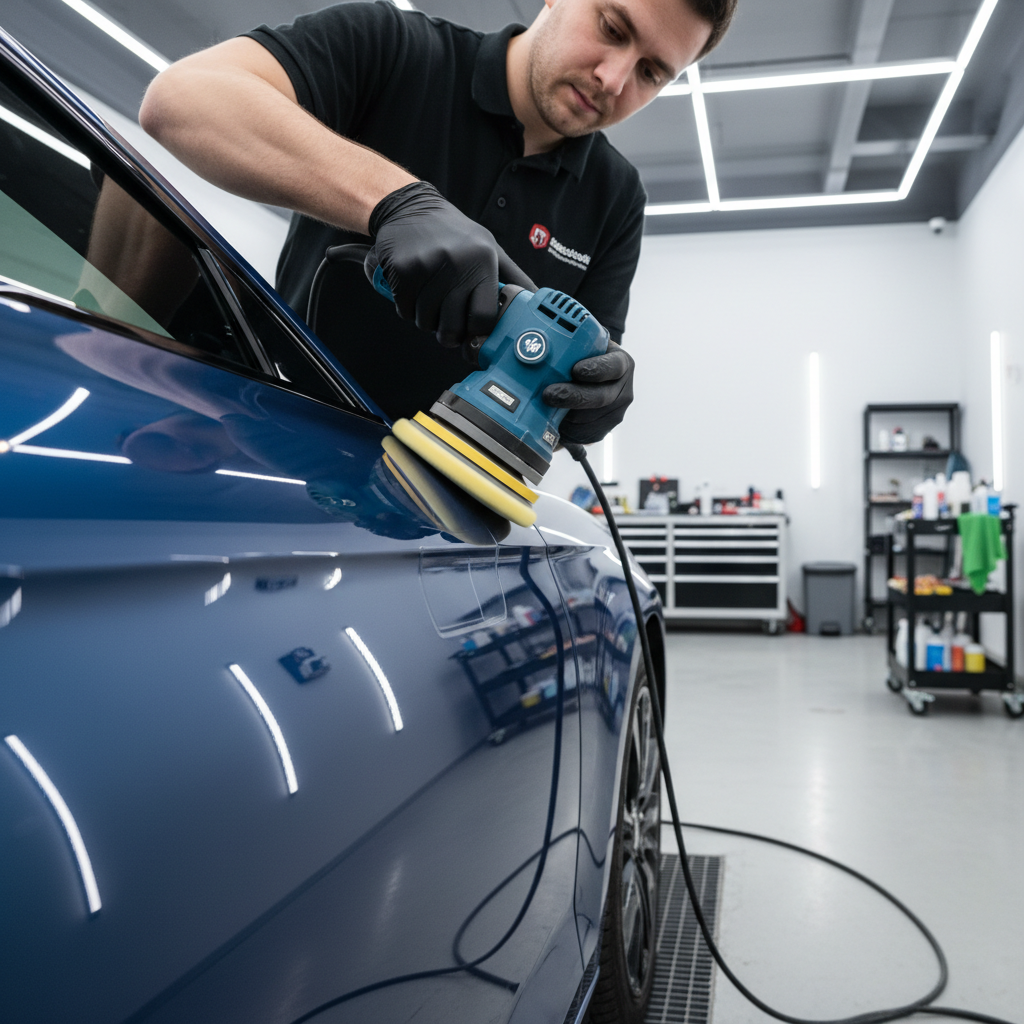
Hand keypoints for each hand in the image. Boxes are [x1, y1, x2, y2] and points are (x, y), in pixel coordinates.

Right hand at [369, 181, 533, 347]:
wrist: (409, 208)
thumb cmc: (453, 234)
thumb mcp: (490, 248)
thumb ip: (514, 278)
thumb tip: (537, 302)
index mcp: (483, 260)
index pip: (484, 318)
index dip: (477, 331)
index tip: (472, 329)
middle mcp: (457, 263)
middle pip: (452, 328)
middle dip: (449, 333)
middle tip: (448, 319)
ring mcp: (427, 267)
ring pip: (426, 323)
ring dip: (427, 319)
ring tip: (430, 297)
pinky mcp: (402, 271)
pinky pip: (405, 311)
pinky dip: (408, 308)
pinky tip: (414, 289)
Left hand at [542, 341, 633, 444]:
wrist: (587, 379)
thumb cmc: (581, 357)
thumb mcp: (581, 345)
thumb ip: (567, 343)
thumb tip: (538, 341)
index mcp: (621, 363)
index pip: (613, 366)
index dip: (595, 368)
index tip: (575, 369)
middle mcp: (622, 390)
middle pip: (601, 397)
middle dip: (573, 397)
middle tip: (549, 394)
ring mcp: (615, 413)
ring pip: (591, 420)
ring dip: (567, 417)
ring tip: (545, 409)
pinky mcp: (602, 430)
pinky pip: (584, 434)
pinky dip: (567, 431)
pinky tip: (553, 423)